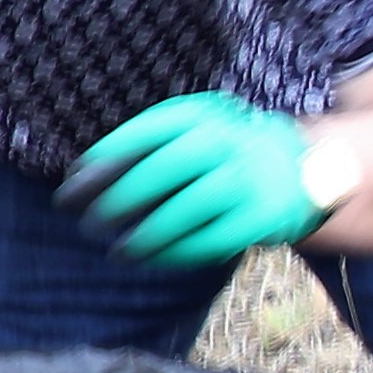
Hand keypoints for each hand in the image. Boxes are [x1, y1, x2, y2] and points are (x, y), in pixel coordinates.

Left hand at [60, 92, 332, 267]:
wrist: (300, 167)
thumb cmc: (222, 152)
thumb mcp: (192, 130)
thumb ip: (146, 147)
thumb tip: (82, 181)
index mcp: (202, 114)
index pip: (143, 134)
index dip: (102, 160)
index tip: (72, 184)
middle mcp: (227, 142)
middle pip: (164, 169)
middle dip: (120, 198)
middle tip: (89, 222)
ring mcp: (247, 179)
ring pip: (189, 209)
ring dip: (148, 234)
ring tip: (119, 251)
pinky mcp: (261, 217)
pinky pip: (213, 239)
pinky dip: (179, 252)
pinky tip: (155, 258)